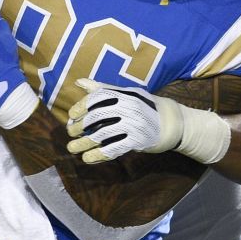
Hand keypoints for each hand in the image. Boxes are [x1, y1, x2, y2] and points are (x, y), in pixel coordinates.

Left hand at [66, 79, 181, 162]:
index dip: (81, 107)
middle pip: (97, 117)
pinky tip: (87, 158)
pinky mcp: (138, 140)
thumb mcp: (126, 94)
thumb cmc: (142, 107)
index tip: (71, 116)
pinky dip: (98, 154)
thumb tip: (79, 81)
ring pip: (102, 135)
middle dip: (79, 127)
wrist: (170, 123)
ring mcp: (133, 124)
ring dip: (83, 143)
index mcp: (123, 94)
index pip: (97, 98)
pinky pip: (114, 148)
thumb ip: (102, 89)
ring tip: (72, 148)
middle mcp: (128, 107)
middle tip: (70, 133)